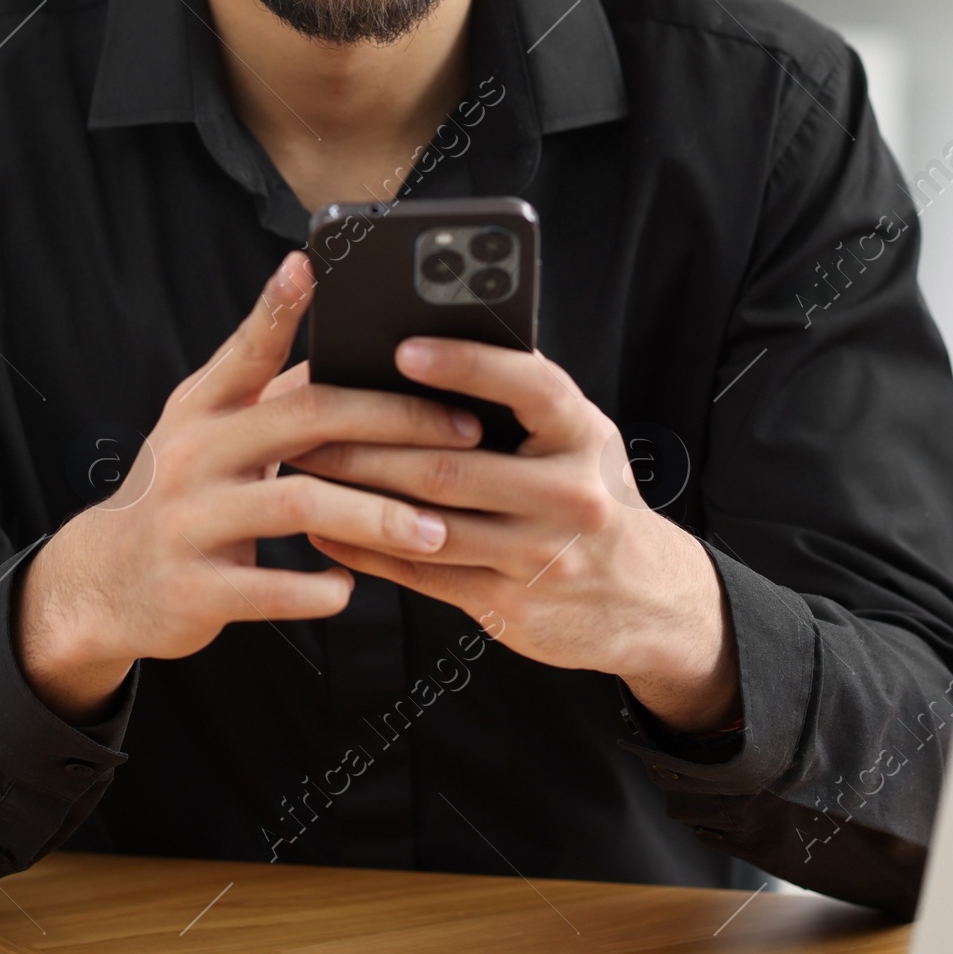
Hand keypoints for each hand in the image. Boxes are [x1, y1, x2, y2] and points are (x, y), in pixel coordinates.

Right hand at [14, 253, 483, 719]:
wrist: (103, 581)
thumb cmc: (179, 493)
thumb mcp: (202, 430)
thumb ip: (262, 388)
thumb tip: (341, 335)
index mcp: (201, 409)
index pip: (248, 347)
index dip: (279, 306)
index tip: (314, 265)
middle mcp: (191, 453)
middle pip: (306, 420)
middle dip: (395, 423)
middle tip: (464, 436)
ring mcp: (188, 520)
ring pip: (300, 505)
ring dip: (376, 517)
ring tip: (432, 531)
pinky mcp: (193, 588)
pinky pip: (271, 588)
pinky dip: (319, 588)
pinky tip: (350, 586)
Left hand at [291, 336, 739, 733]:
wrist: (648, 600)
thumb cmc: (594, 498)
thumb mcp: (581, 440)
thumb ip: (523, 402)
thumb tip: (434, 348)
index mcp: (584, 436)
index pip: (530, 387)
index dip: (467, 365)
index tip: (403, 349)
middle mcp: (569, 495)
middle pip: (451, 466)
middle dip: (366, 445)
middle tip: (306, 422)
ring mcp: (541, 556)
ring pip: (428, 524)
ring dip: (355, 498)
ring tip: (304, 471)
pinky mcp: (512, 605)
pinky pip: (424, 575)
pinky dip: (368, 551)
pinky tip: (328, 531)